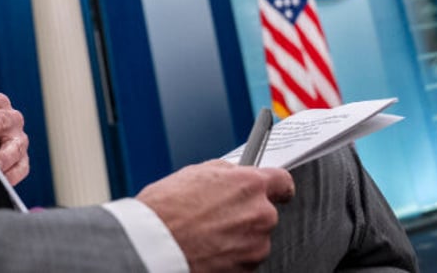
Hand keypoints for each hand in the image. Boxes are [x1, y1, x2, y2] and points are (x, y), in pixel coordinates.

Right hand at [136, 160, 293, 271]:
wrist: (153, 246)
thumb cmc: (167, 209)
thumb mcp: (196, 173)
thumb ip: (226, 174)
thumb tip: (234, 176)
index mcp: (250, 185)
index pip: (282, 182)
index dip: (276, 186)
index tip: (276, 190)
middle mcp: (260, 214)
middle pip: (265, 212)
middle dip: (247, 213)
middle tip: (219, 215)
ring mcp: (255, 246)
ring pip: (255, 238)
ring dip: (239, 237)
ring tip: (208, 234)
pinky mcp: (246, 270)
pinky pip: (244, 259)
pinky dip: (231, 256)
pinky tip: (208, 248)